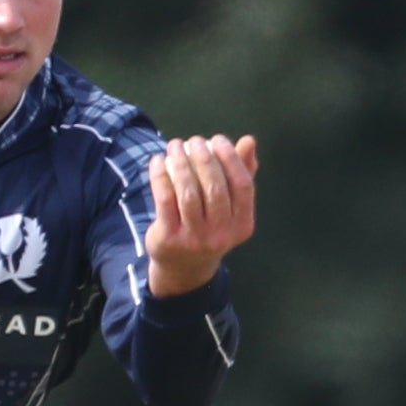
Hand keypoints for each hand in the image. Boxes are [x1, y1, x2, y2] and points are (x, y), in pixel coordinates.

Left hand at [144, 134, 259, 297]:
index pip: (242, 185)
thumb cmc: (210, 225)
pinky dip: (160, 176)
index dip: (231, 158)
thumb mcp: (230, 207)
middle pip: (215, 188)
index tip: (218, 139)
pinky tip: (158, 160)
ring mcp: (194, 239)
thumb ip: (242, 173)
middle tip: (195, 140)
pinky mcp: (169, 238)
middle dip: (204, 157)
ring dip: (181, 163)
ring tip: (175, 145)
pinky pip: (165, 200)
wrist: (183, 266)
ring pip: (188, 193)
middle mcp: (221, 235)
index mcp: (242, 225)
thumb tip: (248, 141)